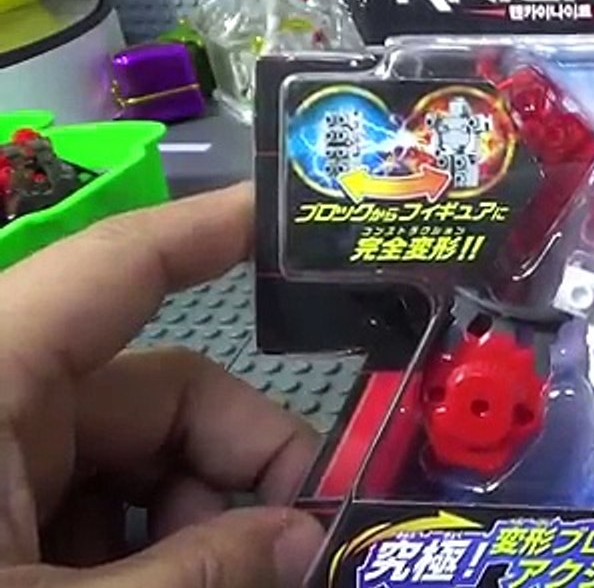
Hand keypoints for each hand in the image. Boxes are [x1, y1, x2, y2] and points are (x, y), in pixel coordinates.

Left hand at [0, 184, 324, 586]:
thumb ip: (196, 576)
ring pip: (134, 468)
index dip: (213, 234)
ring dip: (202, 524)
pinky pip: (91, 517)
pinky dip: (145, 555)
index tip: (299, 229)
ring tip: (243, 586)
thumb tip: (307, 541)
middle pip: (157, 395)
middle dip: (246, 462)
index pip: (119, 270)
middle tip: (313, 543)